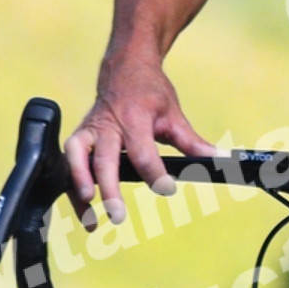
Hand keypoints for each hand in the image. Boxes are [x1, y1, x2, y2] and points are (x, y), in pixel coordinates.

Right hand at [65, 60, 215, 225]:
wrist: (124, 68)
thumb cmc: (149, 92)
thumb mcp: (174, 114)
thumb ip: (192, 142)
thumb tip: (218, 159)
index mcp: (134, 118)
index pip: (143, 152)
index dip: (155, 174)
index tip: (167, 189)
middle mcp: (108, 126)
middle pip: (105, 160)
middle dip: (109, 189)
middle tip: (118, 215)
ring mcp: (89, 131)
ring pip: (77, 160)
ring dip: (81, 189)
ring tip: (91, 220)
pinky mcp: (79, 138)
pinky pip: (70, 163)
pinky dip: (72, 185)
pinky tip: (82, 208)